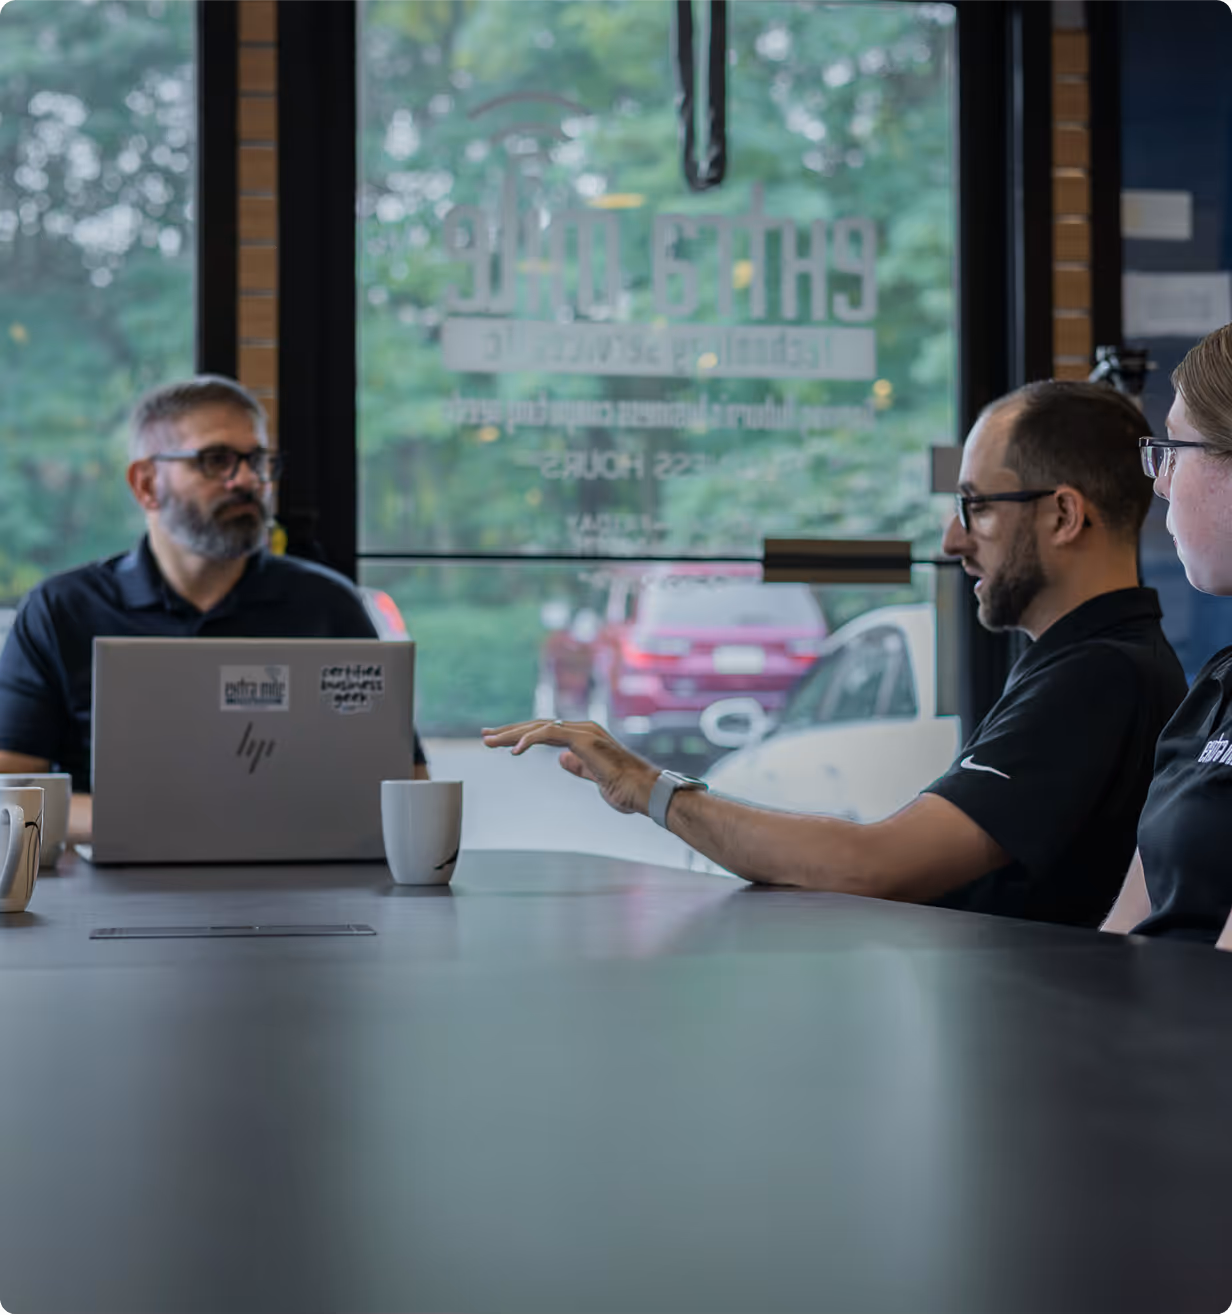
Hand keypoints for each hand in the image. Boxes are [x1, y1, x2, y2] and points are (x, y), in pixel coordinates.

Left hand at [481, 719, 660, 815]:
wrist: (646, 792)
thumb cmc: (627, 790)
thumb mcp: (595, 779)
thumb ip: (579, 766)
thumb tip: (562, 760)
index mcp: (585, 737)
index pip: (547, 731)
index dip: (522, 735)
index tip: (500, 742)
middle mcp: (584, 728)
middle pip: (539, 725)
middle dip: (510, 731)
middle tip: (486, 736)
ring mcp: (585, 731)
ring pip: (540, 726)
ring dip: (512, 734)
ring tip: (490, 742)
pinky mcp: (585, 739)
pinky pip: (550, 733)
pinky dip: (529, 739)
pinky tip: (513, 751)